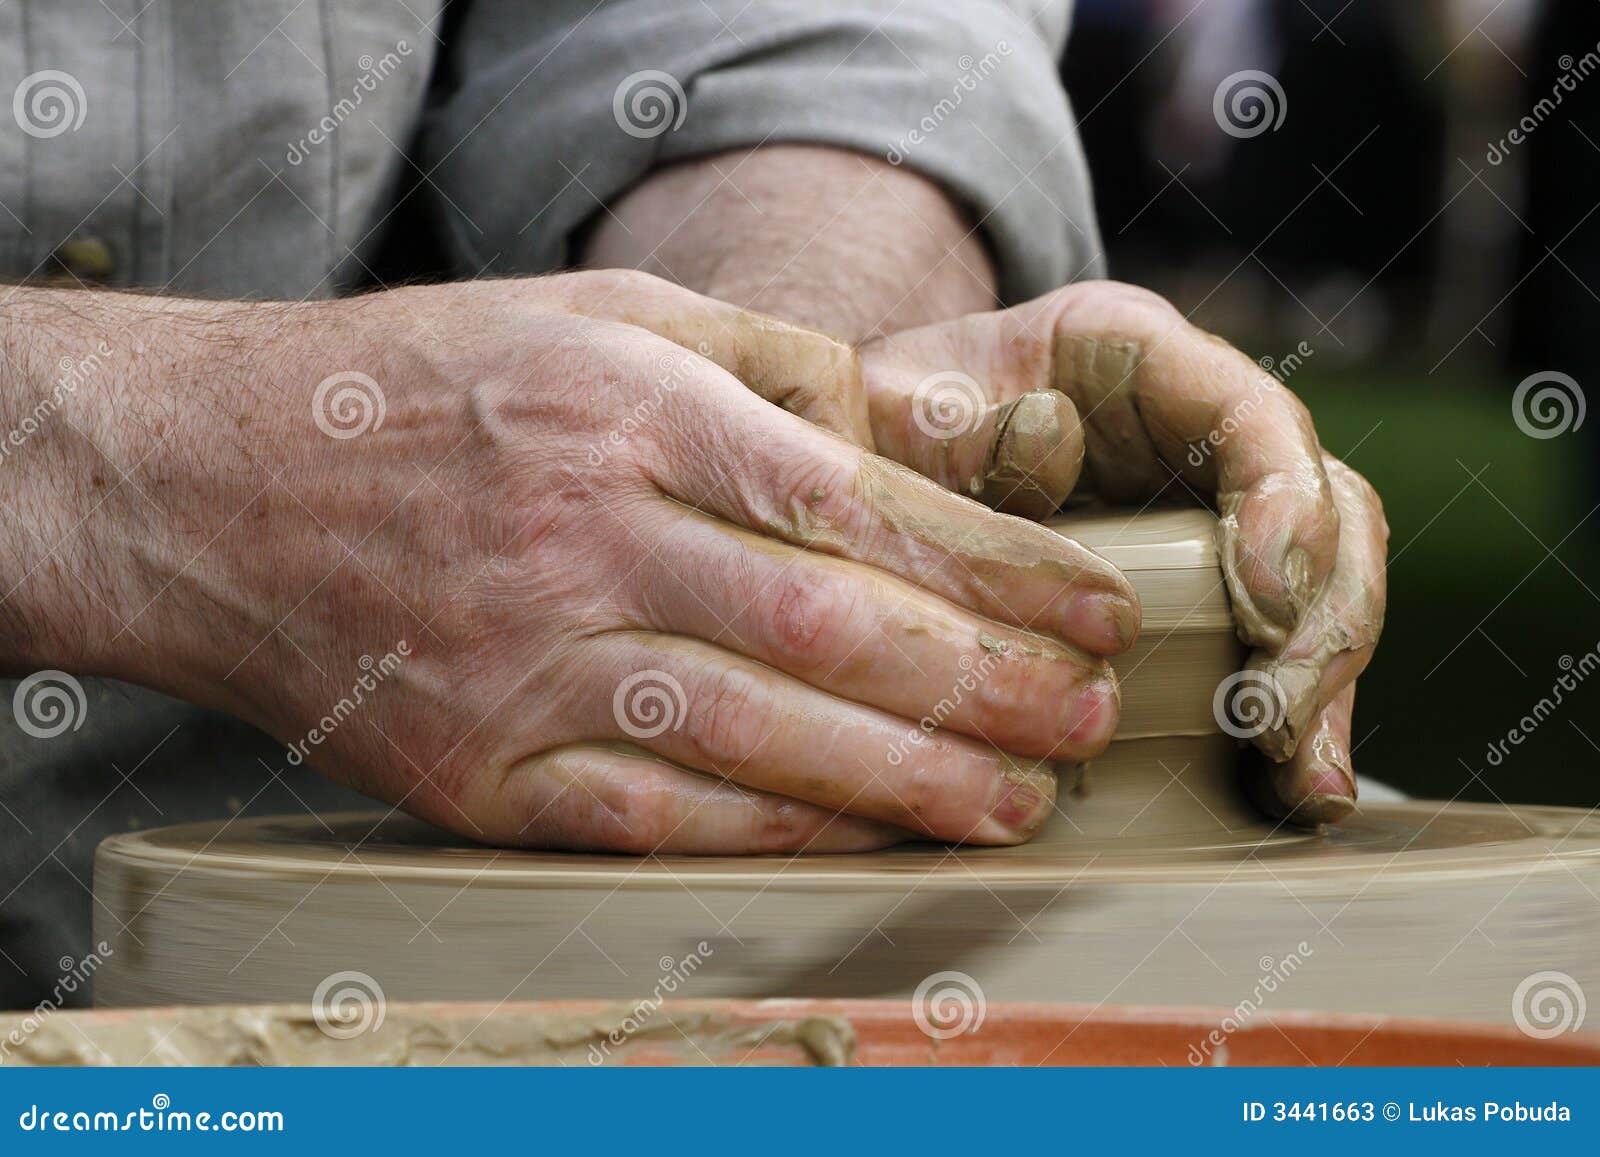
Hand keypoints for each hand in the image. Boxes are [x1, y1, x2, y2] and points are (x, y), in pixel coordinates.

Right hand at [3, 274, 1137, 851]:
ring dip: (915, 779)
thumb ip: (770, 361)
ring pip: (764, 738)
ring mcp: (523, 668)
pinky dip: (783, 833)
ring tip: (1022, 795)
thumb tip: (931, 432)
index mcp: (622, 410)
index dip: (994, 567)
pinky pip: (661, 817)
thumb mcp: (593, 316)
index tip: (1088, 605)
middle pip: (831, 631)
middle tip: (1089, 717)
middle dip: (988, 683)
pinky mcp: (478, 771)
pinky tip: (876, 837)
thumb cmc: (422, 388)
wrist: (209, 485)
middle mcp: (579, 538)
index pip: (853, 502)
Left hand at [856, 282, 1388, 824]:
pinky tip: (1294, 791)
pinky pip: (1278, 645)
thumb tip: (1052, 446)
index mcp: (1130, 355)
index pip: (1247, 410)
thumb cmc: (887, 427)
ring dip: (1323, 685)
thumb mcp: (894, 411)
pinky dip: (1293, 716)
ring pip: (1325, 583)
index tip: (1264, 600)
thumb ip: (958, 427)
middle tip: (1277, 717)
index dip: (1282, 500)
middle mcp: (1196, 426)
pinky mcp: (1208, 590)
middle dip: (1320, 618)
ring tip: (1306, 782)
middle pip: (1324, 504)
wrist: (880, 455)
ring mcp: (1214, 509)